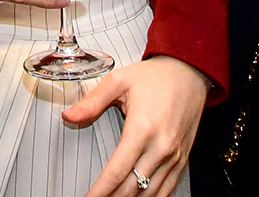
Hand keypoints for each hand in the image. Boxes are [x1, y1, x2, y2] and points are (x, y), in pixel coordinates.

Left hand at [64, 55, 207, 196]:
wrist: (189, 73)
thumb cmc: (153, 77)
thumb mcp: (118, 80)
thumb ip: (92, 101)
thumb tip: (68, 116)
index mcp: (142, 128)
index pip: (117, 171)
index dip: (100, 191)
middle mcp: (161, 147)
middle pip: (133, 188)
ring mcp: (174, 156)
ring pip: (151, 193)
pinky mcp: (183, 159)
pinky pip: (167, 189)